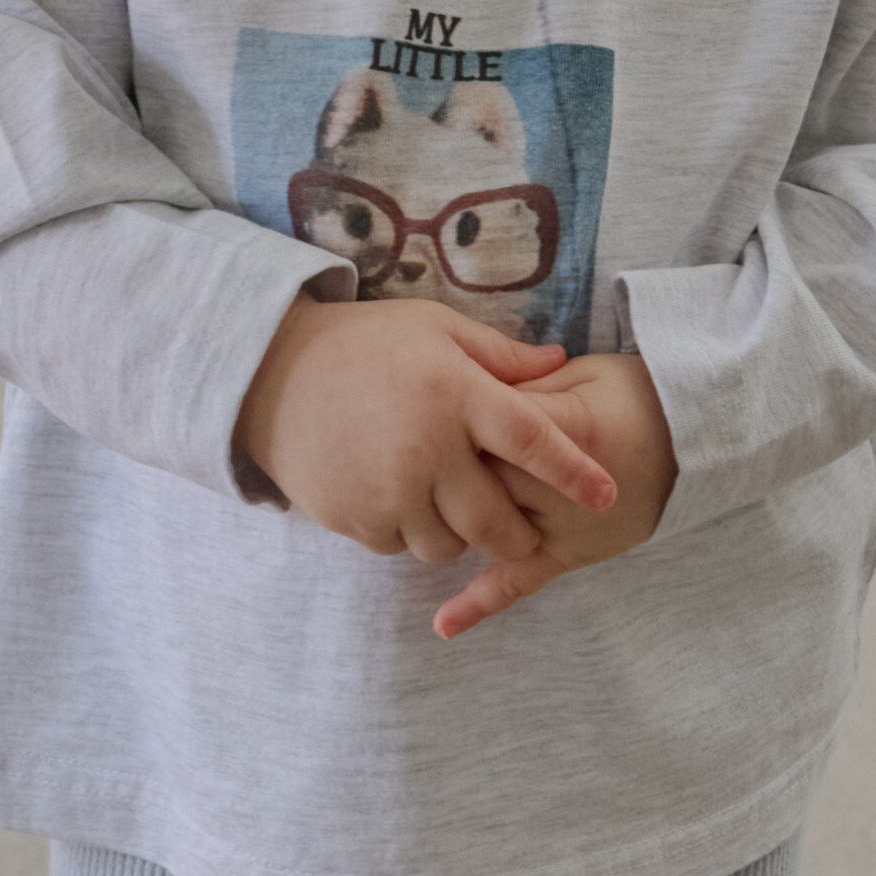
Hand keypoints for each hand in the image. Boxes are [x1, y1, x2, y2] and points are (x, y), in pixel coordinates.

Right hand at [233, 293, 621, 589]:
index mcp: (455, 394)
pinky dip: (409, 533)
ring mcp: (387, 489)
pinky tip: (398, 498)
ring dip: (458, 535)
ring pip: (448, 546)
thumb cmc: (364, 344)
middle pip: (495, 521)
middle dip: (518, 534)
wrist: (268, 373)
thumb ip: (500, 355)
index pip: (533, 439)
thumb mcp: (435, 329)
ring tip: (447, 504)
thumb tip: (560, 365)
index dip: (574, 471)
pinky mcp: (353, 517)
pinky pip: (401, 547)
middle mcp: (426, 447)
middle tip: (523, 531)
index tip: (607, 493)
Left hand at [427, 344, 678, 640]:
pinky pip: (520, 584)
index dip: (450, 419)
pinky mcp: (571, 557)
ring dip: (450, 521)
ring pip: (489, 531)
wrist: (695, 443)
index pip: (488, 429)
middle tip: (411, 452)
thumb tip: (463, 392)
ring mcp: (566, 530)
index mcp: (566, 433)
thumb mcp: (580, 375)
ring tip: (412, 506)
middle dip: (443, 470)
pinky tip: (443, 625)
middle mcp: (564, 490)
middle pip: (481, 483)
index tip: (423, 409)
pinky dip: (480, 605)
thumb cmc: (634, 398)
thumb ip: (523, 385)